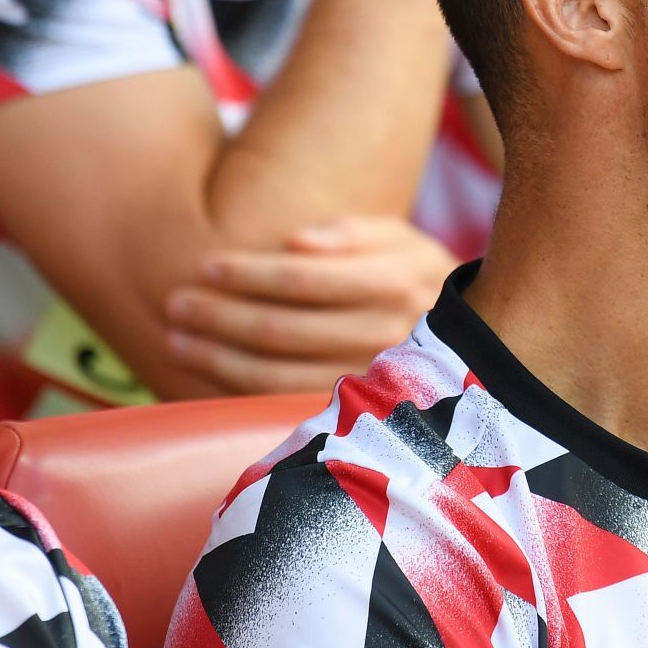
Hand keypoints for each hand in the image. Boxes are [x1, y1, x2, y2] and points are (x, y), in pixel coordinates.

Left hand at [164, 216, 457, 393]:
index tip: (207, 265)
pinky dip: (238, 387)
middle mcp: (390, 338)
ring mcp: (373, 384)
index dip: (249, 274)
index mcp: (399, 284)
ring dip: (216, 356)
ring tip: (176, 337)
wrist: (472, 339)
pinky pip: (284, 404)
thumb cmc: (416, 277)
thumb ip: (354, 232)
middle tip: (175, 302)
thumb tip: (295, 240)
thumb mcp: (402, 239)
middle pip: (282, 329)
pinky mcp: (358, 416)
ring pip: (276, 374)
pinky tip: (209, 370)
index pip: (304, 280)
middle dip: (219, 315)